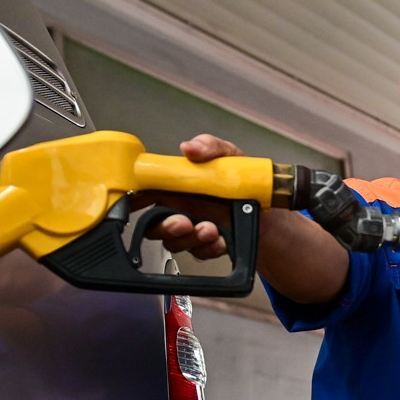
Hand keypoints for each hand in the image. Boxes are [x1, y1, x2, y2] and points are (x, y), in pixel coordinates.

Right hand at [142, 134, 243, 259]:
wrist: (268, 209)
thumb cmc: (243, 180)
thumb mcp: (229, 155)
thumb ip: (210, 147)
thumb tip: (189, 146)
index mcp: (177, 186)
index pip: (145, 191)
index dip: (132, 198)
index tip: (131, 203)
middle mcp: (180, 208)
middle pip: (153, 226)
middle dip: (166, 228)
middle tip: (184, 223)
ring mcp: (191, 228)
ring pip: (174, 242)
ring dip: (191, 239)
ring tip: (211, 230)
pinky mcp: (205, 244)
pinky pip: (198, 252)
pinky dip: (209, 248)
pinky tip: (222, 240)